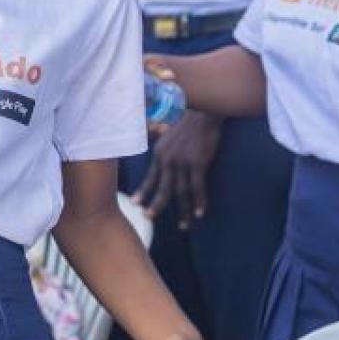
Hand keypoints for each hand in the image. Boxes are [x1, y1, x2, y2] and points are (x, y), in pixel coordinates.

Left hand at [133, 110, 221, 229]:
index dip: (144, 191)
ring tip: (183, 226)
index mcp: (160, 153)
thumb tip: (154, 132)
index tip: (136, 203)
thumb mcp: (166, 129)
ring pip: (181, 192)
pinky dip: (199, 201)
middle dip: (156, 205)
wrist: (202, 112)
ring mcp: (183, 163)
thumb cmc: (186, 120)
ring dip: (183, 211)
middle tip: (149, 217)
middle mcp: (168, 160)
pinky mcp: (198, 163)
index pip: (150, 177)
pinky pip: (198, 187)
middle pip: (162, 188)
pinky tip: (200, 213)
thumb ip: (159, 135)